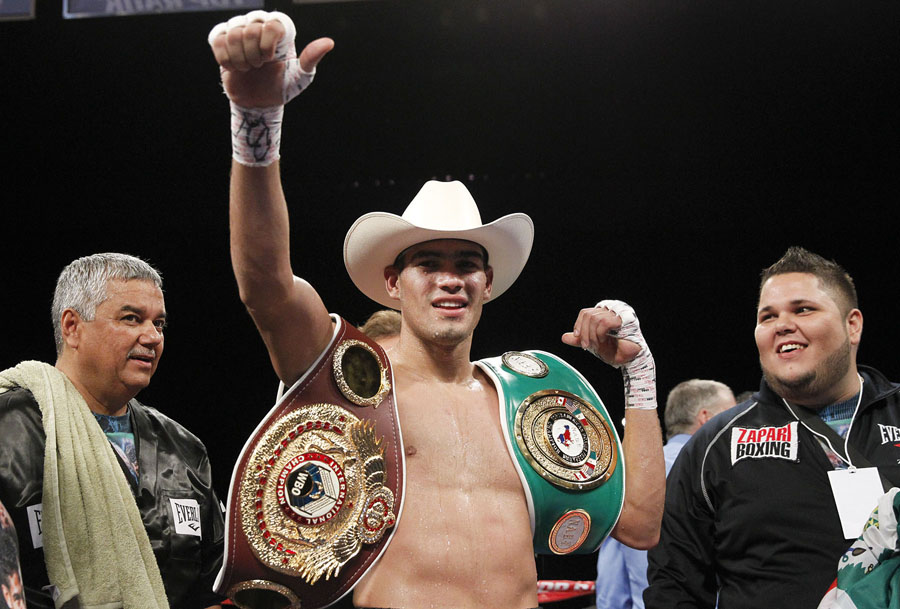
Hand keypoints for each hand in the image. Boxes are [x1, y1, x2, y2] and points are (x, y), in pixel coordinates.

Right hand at [208, 11, 333, 107]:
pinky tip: (234, 67)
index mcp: (280, 30)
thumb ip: (311, 59)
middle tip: (259, 66)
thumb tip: (329, 42)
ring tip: (248, 68)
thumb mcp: (299, 77)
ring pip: (233, 34)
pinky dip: (226, 58)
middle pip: (250, 28)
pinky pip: (217, 40)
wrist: (258, 101)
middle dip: (254, 54)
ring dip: (241, 58)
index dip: (269, 42)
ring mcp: (239, 30)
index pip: (273, 22)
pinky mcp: (221, 39)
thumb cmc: (281, 87)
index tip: (271, 58)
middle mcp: (259, 24)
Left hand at [561, 303, 641, 366]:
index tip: (577, 336)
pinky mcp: (624, 319)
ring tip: (598, 345)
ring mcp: (618, 314)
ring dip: (592, 335)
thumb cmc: (614, 351)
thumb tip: (563, 337)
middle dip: (584, 333)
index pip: (585, 313)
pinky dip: (600, 333)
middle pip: (588, 315)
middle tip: (586, 346)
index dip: (579, 324)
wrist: (629, 360)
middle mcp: (610, 312)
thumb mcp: (593, 345)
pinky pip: (604, 322)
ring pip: (595, 319)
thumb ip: (579, 340)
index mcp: (602, 316)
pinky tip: (604, 340)